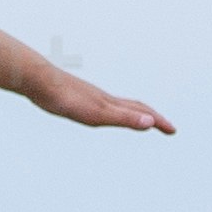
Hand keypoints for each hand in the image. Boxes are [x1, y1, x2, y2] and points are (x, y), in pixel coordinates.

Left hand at [18, 64, 175, 137]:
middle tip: (164, 126)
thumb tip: (151, 122)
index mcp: (110, 104)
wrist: (37, 80)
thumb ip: (124, 118)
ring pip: (117, 104)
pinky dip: (110, 110)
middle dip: (152, 117)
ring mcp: (90, 96)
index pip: (143, 112)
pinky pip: (99, 104)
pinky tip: (99, 112)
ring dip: (132, 112)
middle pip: (134, 106)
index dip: (160, 122)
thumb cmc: (65, 98)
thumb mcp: (97, 114)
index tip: (174, 131)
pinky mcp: (76, 96)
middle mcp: (103, 98)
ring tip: (136, 119)